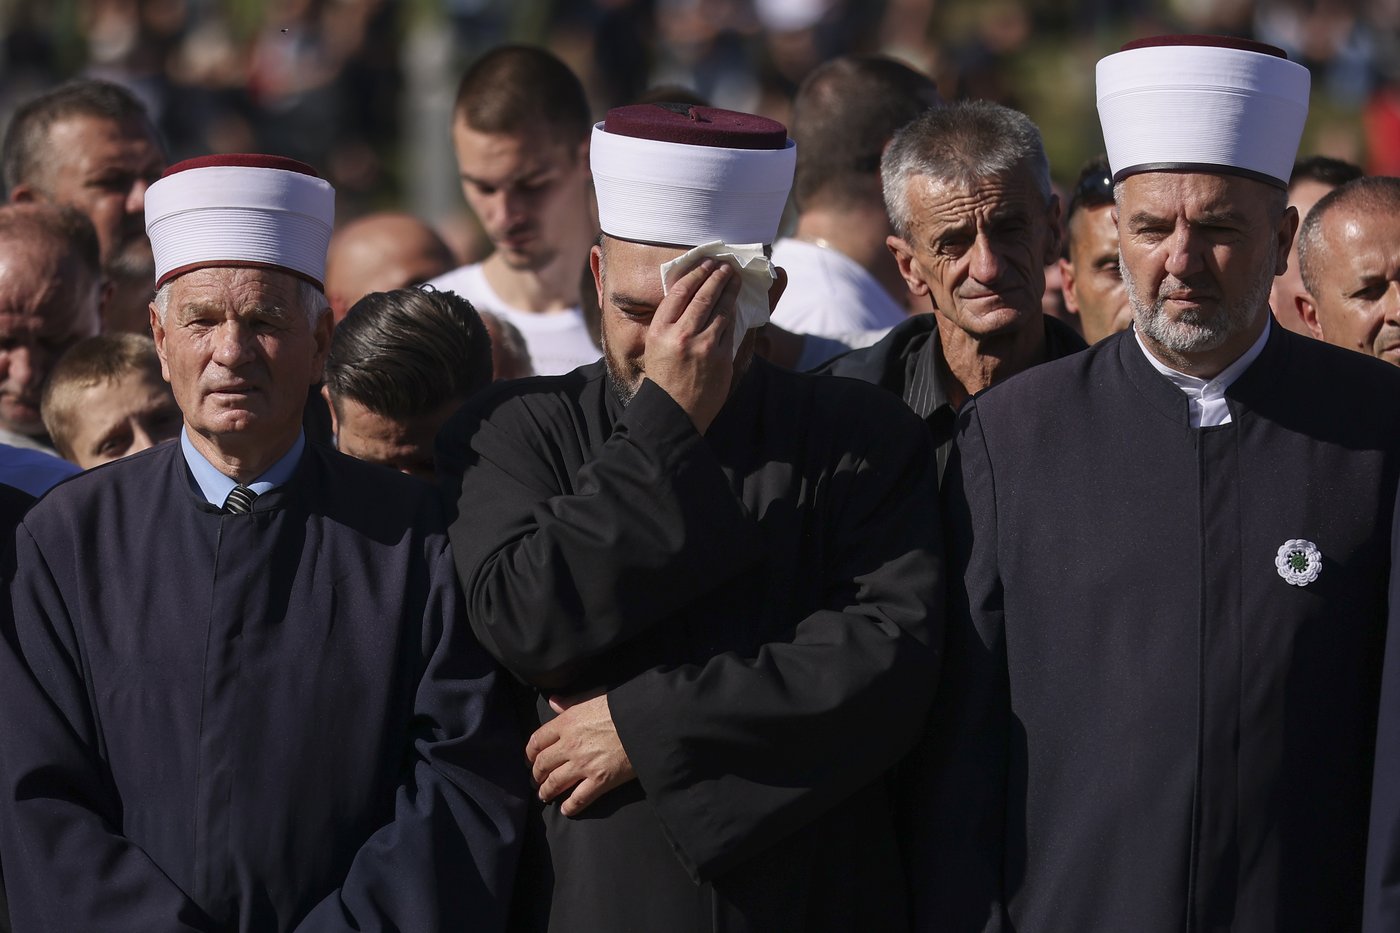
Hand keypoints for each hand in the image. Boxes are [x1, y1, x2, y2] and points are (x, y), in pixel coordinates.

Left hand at [526, 692, 635, 816]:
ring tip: (545, 795)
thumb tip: (552, 701)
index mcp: (567, 723)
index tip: (529, 759)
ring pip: (555, 783)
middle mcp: (570, 745)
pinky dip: (570, 807)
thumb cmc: (621, 707)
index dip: (529, 753)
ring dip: (546, 791)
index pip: (537, 740)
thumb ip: (570, 702)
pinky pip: (579, 799)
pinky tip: (566, 810)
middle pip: (542, 764)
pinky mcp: (600, 780)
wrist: (646, 721)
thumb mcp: (592, 697)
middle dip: (536, 774)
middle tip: (536, 780)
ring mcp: (584, 765)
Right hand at [644, 257, 740, 433]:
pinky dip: (733, 314)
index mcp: (660, 330)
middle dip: (717, 277)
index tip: (705, 264)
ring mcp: (703, 347)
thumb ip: (670, 322)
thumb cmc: (664, 377)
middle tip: (725, 266)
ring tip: (734, 279)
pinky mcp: (721, 358)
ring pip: (721, 310)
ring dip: (730, 291)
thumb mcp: (655, 345)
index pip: (680, 291)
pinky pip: (730, 330)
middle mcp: (681, 336)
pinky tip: (735, 305)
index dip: (696, 273)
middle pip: (704, 296)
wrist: (674, 412)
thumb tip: (689, 293)